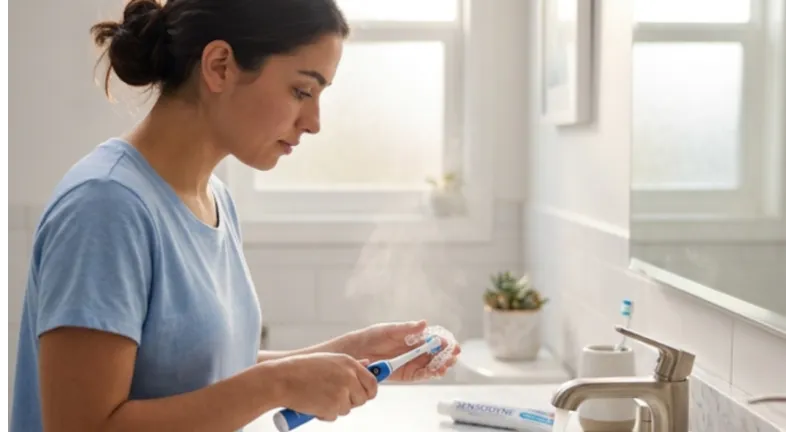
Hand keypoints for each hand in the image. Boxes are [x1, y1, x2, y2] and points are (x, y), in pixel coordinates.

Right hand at [271, 353, 377, 421]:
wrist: (281, 379)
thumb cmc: (301, 369)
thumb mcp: (329, 360)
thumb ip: (348, 365)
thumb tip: (367, 364)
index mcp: (349, 363)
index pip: (372, 382)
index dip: (369, 391)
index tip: (364, 395)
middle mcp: (349, 377)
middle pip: (363, 398)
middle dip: (351, 401)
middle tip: (335, 398)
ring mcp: (341, 392)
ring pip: (348, 409)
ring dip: (335, 407)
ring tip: (319, 396)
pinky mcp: (332, 407)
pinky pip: (334, 416)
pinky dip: (324, 414)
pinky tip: (313, 403)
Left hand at [339, 320, 461, 381]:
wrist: (357, 352)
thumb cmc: (372, 337)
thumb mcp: (389, 330)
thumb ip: (407, 329)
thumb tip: (424, 323)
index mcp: (413, 337)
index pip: (433, 339)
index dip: (444, 342)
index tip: (451, 344)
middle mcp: (415, 350)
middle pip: (435, 353)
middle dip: (446, 355)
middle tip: (453, 356)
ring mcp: (411, 362)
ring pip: (431, 365)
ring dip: (441, 365)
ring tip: (446, 365)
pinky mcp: (406, 374)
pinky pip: (421, 374)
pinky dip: (430, 374)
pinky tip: (436, 372)